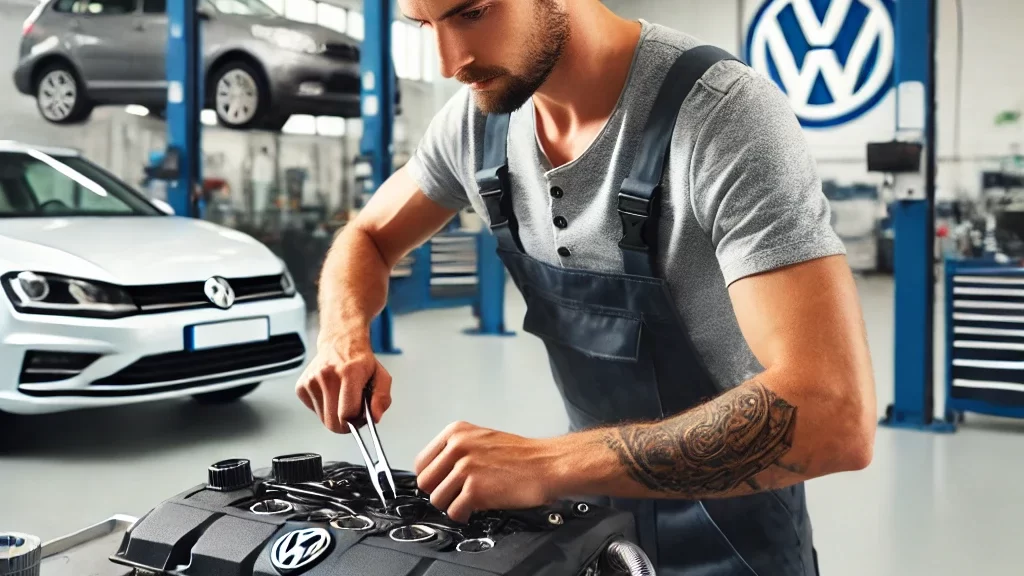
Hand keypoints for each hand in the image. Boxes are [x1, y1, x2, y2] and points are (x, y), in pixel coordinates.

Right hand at [295, 334, 391, 432]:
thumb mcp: (381, 377)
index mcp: (349, 372)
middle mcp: (327, 375)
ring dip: (334, 415)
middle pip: (332, 423)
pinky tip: (331, 394)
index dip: (356, 421)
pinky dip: (324, 408)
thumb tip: (375, 418)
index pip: (347, 413)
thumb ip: (382, 399)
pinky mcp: (301, 386)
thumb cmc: (361, 362)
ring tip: (342, 398)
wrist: (340, 342)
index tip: (360, 417)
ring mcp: (311, 380)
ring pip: (323, 420)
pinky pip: (314, 412)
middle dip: (345, 424)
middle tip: (352, 412)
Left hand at [413, 421, 563, 522]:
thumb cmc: (520, 456)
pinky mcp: (474, 489)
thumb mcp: (482, 439)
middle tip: (457, 495)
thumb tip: (436, 472)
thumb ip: (456, 451)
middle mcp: (457, 447)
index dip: (432, 477)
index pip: (421, 462)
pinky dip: (464, 514)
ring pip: (437, 500)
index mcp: (456, 432)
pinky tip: (478, 507)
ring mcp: (465, 468)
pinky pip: (454, 512)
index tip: (442, 483)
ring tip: (471, 500)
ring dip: (453, 505)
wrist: (546, 465)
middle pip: (425, 482)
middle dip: (440, 492)